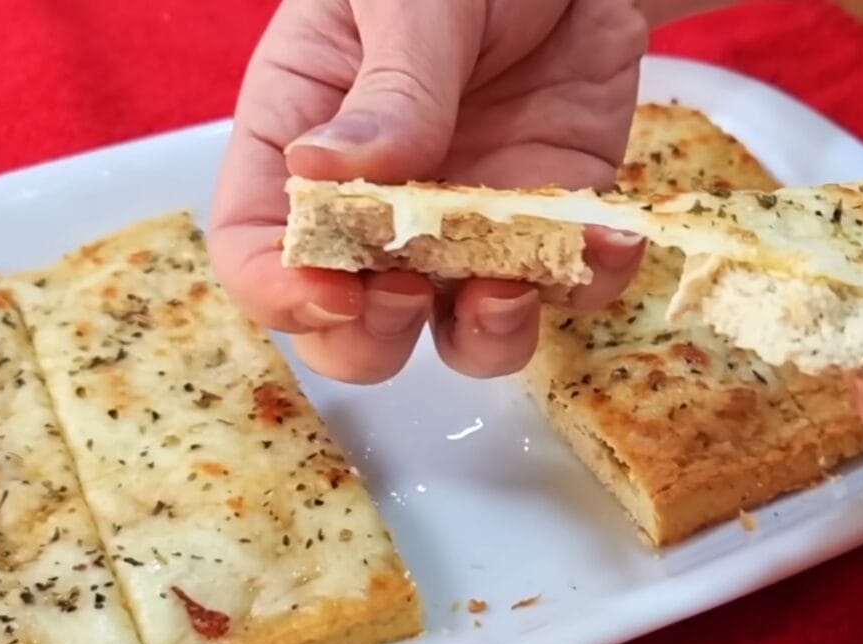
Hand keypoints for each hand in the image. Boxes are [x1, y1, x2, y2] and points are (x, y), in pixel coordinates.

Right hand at [208, 0, 650, 383]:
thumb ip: (386, 87)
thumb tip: (326, 171)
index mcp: (305, 137)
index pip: (256, 243)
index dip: (277, 288)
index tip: (329, 293)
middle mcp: (380, 203)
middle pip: (348, 320)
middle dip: (373, 335)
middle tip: (412, 293)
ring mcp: (469, 225)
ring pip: (458, 332)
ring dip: (485, 337)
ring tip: (513, 288)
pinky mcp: (552, 224)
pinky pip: (569, 288)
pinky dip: (591, 280)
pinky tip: (607, 235)